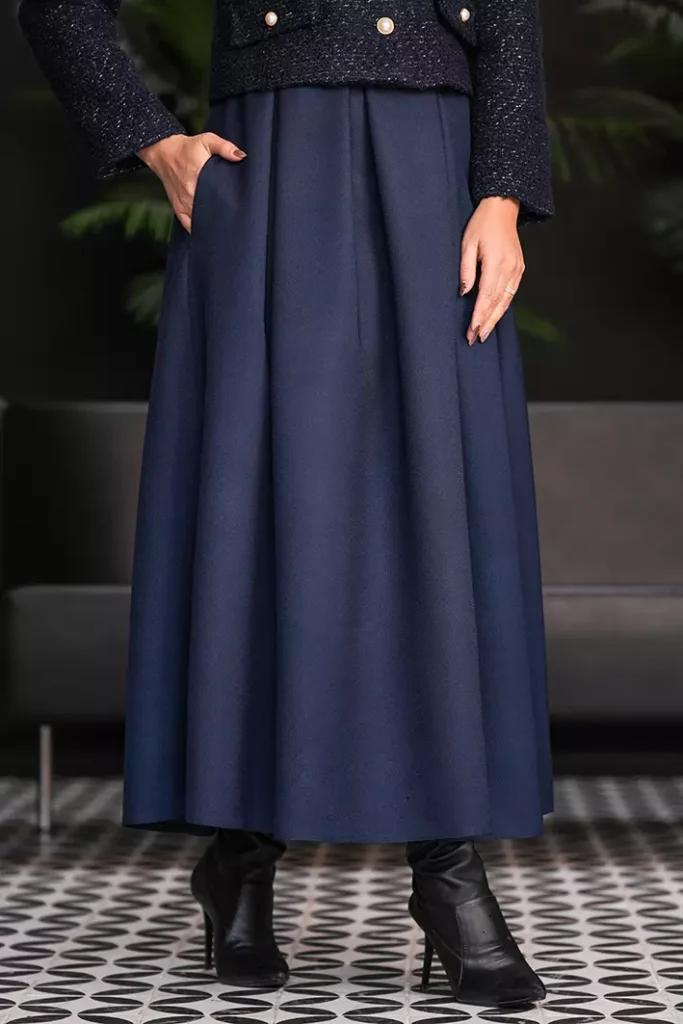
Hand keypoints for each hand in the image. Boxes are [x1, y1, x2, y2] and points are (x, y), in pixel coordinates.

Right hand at [137, 132, 246, 232]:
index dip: (230, 204)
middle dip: (223, 215)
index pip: (219, 196)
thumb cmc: (186, 148)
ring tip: (223, 225)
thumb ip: (224, 147)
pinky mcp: (178, 209)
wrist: (164, 152)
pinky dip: (198, 229)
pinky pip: (189, 225)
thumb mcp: (207, 141)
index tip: (238, 208)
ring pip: (201, 221)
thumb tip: (240, 156)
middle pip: (211, 212)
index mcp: (199, 176)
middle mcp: (191, 193)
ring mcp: (184, 203)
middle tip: (233, 218)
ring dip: (211, 224)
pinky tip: (207, 229)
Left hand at [460, 197, 523, 344]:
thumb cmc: (481, 224)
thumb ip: (466, 270)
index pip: (486, 296)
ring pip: (506, 301)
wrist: (503, 208)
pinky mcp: (519, 268)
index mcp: (496, 263)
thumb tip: (464, 293)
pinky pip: (511, 293)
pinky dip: (503, 306)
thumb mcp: (467, 244)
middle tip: (476, 338)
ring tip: (485, 333)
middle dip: (486, 323)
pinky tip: (495, 316)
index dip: (479, 316)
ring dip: (495, 318)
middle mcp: (510, 269)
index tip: (472, 331)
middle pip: (498, 303)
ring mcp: (517, 269)